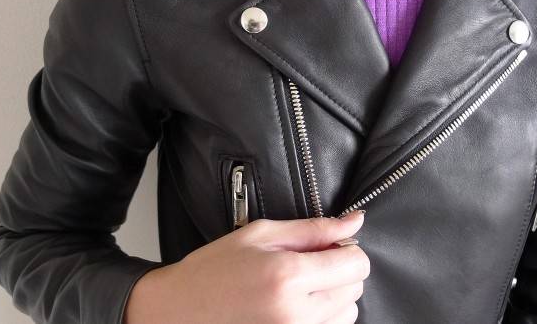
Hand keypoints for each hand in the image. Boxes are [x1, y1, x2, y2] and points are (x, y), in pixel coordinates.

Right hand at [123, 210, 368, 323]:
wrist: (181, 309)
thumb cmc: (215, 268)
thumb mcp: (262, 235)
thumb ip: (313, 229)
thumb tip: (355, 221)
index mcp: (288, 276)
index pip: (356, 263)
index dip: (347, 248)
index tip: (330, 244)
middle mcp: (297, 312)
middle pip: (355, 288)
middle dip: (340, 270)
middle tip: (309, 262)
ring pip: (348, 312)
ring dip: (334, 295)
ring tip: (299, 285)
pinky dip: (323, 315)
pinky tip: (296, 303)